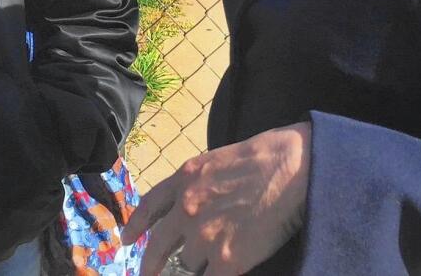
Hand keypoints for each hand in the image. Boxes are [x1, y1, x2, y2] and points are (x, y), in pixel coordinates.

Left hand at [122, 122, 310, 275]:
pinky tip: (220, 273)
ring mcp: (204, 237)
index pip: (148, 207)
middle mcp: (186, 209)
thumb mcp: (217, 161)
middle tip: (148, 275)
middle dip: (151, 265)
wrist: (292, 168)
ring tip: (218, 256)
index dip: (136, 227)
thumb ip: (196, 185)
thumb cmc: (265, 157)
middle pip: (158, 247)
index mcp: (184, 180)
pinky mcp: (226, 261)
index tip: (127, 240)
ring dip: (199, 265)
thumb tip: (189, 207)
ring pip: (188, 265)